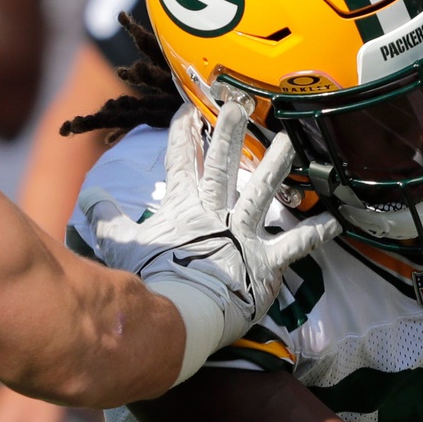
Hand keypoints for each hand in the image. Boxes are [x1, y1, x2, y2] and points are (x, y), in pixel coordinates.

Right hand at [89, 100, 339, 341]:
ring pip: (263, 190)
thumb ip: (105, 219)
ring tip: (290, 140)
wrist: (179, 317)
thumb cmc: (149, 284)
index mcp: (182, 208)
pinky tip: (335, 221)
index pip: (181, 161)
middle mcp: (216, 213)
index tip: (187, 110)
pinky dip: (315, 233)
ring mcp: (244, 234)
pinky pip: (296, 244)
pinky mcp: (266, 260)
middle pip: (224, 164)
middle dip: (230, 131)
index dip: (183, 134)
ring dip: (277, 164)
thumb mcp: (120, 247)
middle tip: (240, 104)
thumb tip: (87, 197)